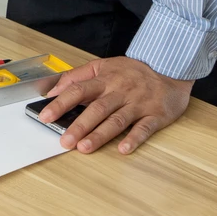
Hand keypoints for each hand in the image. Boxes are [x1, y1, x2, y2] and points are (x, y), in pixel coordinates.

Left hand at [39, 56, 193, 154]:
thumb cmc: (132, 71)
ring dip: (100, 135)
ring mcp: (138, 104)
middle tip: (64, 141)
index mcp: (105, 80)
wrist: (170, 69)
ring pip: (117, 120)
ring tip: (84, 147)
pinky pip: (145, 128)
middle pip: (97, 109)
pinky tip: (123, 149)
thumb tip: (52, 90)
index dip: (61, 104)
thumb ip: (76, 76)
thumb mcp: (103, 66)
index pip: (78, 90)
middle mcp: (120, 92)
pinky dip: (134, 138)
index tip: (45, 117)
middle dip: (79, 126)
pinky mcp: (156, 115)